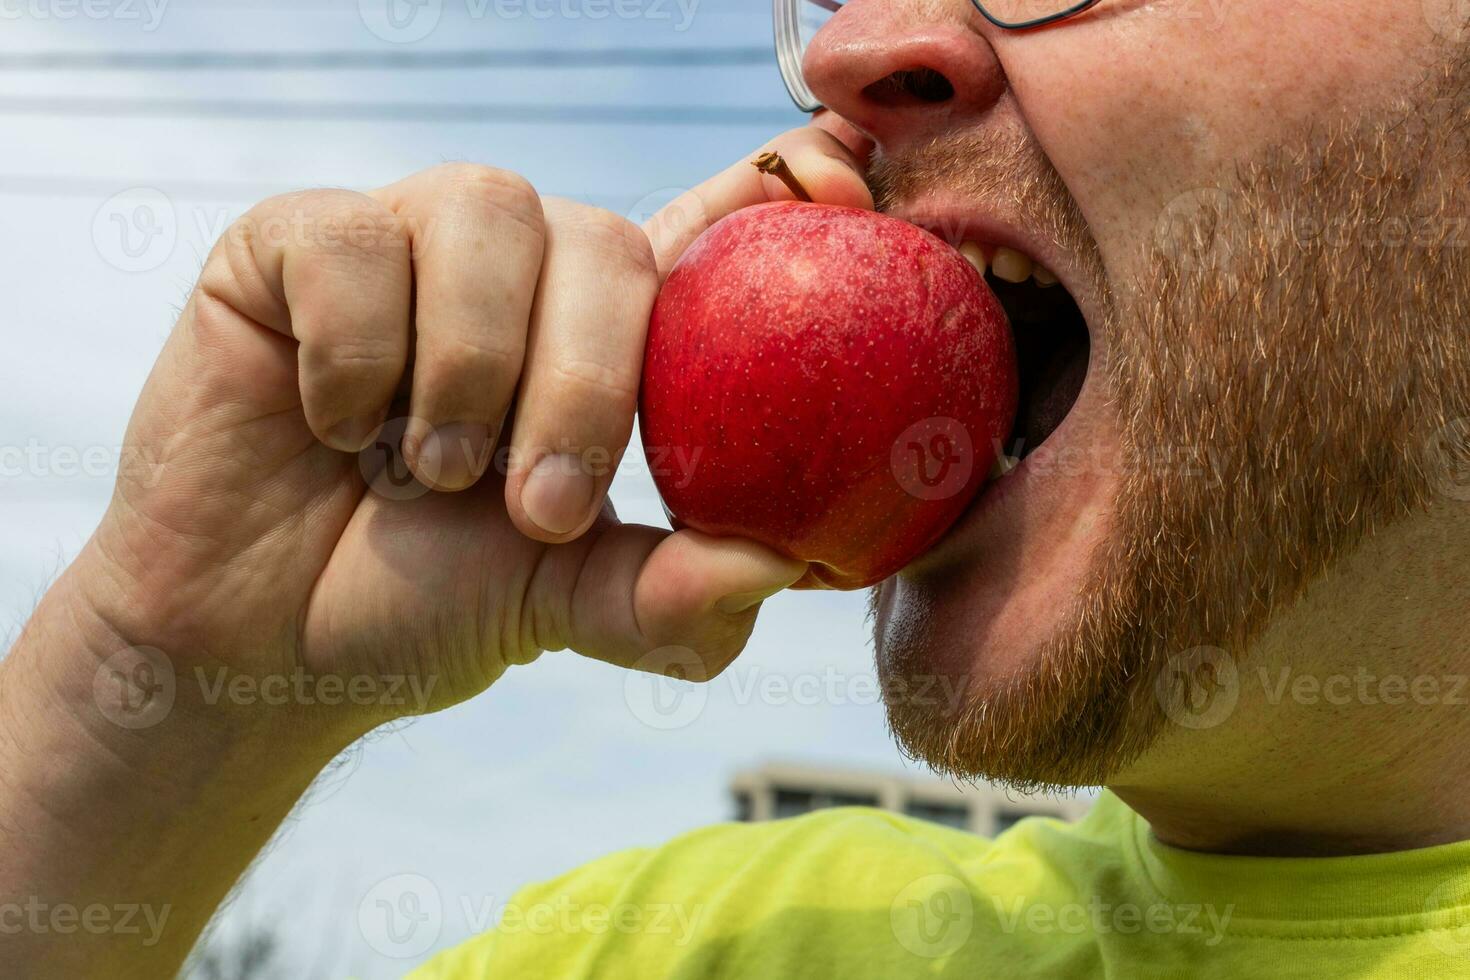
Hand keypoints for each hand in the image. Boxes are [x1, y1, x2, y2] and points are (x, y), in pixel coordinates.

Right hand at [78, 126, 872, 737]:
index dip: (782, 192)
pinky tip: (336, 425)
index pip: (708, 230)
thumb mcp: (558, 607)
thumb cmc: (423, 603)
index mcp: (605, 335)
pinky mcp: (297, 241)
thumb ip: (665, 596)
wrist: (258, 637)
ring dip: (466, 367)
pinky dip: (355, 352)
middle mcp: (524, 269)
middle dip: (580, 382)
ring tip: (427, 475)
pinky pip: (353, 238)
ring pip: (485, 212)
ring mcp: (412, 242)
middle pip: (604, 239)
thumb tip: (784, 567)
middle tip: (538, 509)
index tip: (846, 184)